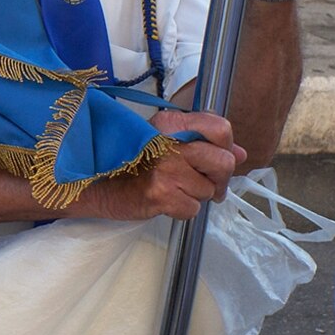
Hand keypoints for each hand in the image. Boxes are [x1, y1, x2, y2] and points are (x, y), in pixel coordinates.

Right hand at [78, 109, 241, 220]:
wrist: (94, 184)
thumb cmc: (130, 162)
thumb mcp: (165, 141)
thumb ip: (204, 143)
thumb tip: (241, 154)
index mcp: (170, 124)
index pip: (220, 128)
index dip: (226, 147)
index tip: (216, 158)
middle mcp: (169, 143)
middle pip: (223, 162)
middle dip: (219, 179)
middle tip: (204, 184)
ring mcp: (165, 169)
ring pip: (209, 190)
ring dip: (195, 196)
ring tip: (174, 190)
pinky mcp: (160, 193)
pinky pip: (193, 209)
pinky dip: (182, 210)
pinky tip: (165, 201)